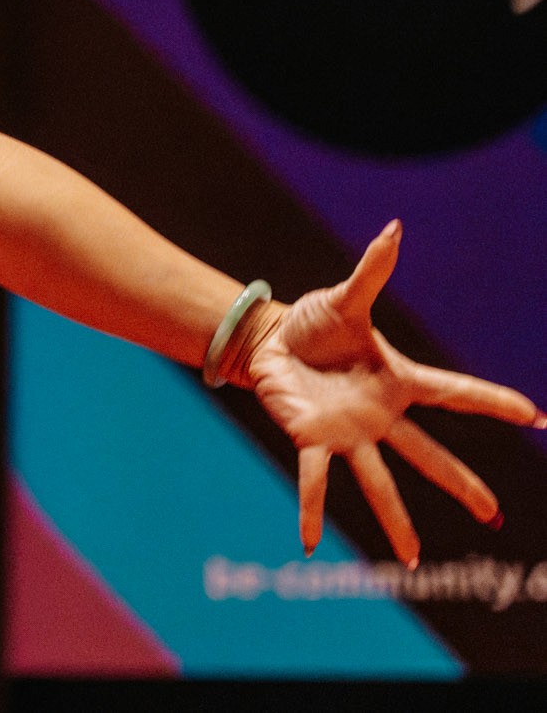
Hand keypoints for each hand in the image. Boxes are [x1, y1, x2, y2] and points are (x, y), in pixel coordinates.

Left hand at [234, 220, 542, 564]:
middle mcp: (380, 416)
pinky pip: (313, 479)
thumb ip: (373, 270)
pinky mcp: (310, 439)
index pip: (456, 394)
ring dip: (396, 522)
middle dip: (463, 487)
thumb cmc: (314, 322)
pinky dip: (310, 510)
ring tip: (413, 561)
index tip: (537, 417)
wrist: (269, 340)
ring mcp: (349, 433)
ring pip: (380, 482)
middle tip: (495, 516)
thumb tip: (394, 228)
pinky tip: (308, 543)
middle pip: (430, 456)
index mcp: (398, 381)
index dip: (494, 403)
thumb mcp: (344, 298)